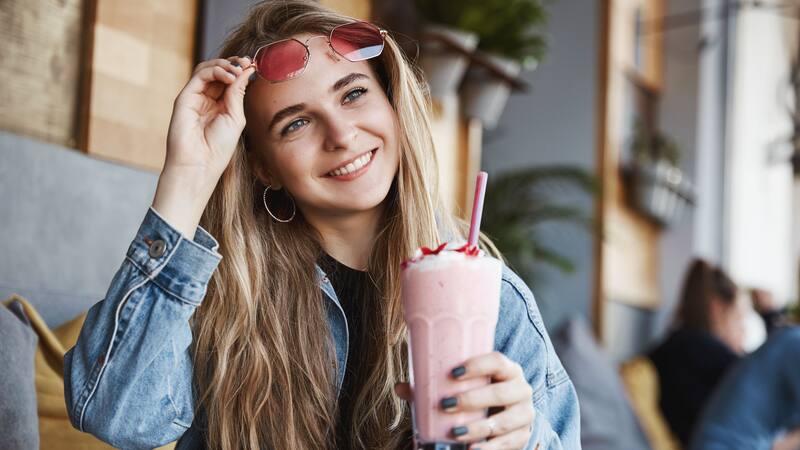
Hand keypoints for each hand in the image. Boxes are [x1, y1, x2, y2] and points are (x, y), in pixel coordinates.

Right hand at [165, 56, 256, 176]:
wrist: (199, 164)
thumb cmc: (218, 147)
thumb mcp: (235, 117)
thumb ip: (238, 93)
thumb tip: (247, 70)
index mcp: (220, 105)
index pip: (229, 80)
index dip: (240, 70)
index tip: (252, 65)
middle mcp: (207, 99)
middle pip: (218, 71)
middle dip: (233, 64)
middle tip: (246, 62)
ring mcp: (195, 97)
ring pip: (207, 69)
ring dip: (224, 65)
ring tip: (237, 70)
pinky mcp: (185, 97)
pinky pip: (199, 75)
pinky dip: (215, 71)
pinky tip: (229, 77)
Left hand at [395, 352, 534, 449]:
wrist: (508, 415)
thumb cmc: (480, 395)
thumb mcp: (463, 388)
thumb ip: (433, 387)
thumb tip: (400, 388)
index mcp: (508, 370)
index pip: (497, 361)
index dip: (478, 365)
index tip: (453, 373)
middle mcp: (521, 389)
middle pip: (501, 392)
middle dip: (473, 400)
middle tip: (446, 405)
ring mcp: (524, 414)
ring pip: (504, 422)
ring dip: (478, 428)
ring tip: (455, 433)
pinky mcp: (523, 436)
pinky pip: (508, 444)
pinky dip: (489, 448)